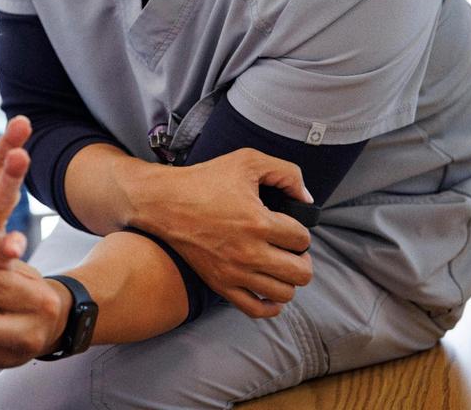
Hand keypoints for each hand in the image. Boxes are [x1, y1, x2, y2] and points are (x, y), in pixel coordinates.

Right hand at [152, 148, 314, 317]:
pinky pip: (256, 309)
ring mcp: (234, 272)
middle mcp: (249, 253)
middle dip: (302, 259)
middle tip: (290, 248)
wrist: (163, 201)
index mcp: (259, 222)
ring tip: (279, 265)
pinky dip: (270, 305)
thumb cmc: (204, 180)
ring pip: (284, 293)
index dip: (301, 231)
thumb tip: (307, 198)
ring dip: (288, 280)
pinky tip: (269, 289)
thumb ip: (286, 173)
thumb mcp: (248, 160)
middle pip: (301, 272)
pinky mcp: (220, 283)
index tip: (288, 225)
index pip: (303, 239)